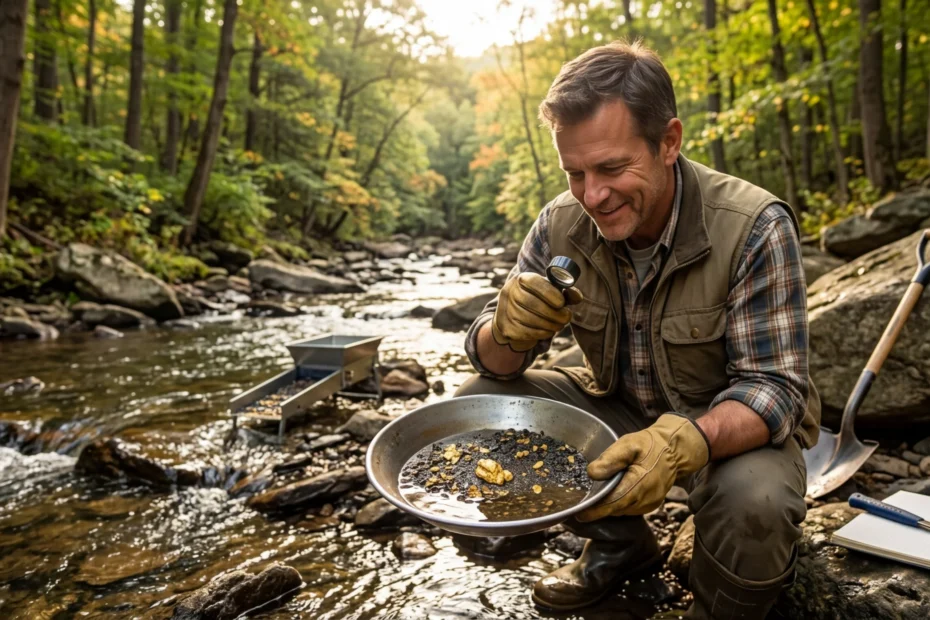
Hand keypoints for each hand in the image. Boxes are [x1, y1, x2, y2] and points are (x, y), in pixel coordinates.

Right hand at [491, 272, 582, 351]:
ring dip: (550, 324)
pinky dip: (542, 333)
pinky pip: (527, 332)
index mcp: (521, 279)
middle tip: (567, 317)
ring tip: (560, 325)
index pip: (533, 282)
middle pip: (532, 303)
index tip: (562, 303)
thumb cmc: (538, 301)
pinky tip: (549, 331)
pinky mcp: (506, 327)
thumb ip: (565, 293)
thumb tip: (578, 296)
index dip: (548, 292)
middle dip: (554, 313)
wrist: (514, 318)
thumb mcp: (551, 294)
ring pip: (531, 319)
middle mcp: (510, 292)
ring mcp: (506, 311)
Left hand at [578, 414, 709, 520]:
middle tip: (580, 504)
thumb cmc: (649, 445)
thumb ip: (610, 459)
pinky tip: (611, 492)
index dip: (595, 510)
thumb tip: (591, 473)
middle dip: (598, 508)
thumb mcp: (628, 444)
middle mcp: (645, 499)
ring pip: (621, 510)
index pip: (614, 502)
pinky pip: (628, 508)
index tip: (579, 514)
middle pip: (616, 509)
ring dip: (608, 505)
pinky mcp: (649, 505)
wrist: (673, 450)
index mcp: (640, 484)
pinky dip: (618, 503)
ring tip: (593, 496)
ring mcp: (648, 504)